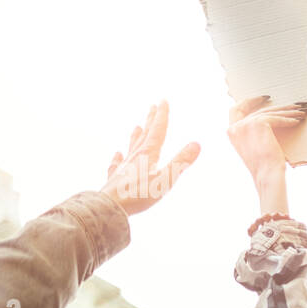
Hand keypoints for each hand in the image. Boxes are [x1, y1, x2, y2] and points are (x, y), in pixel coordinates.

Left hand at [99, 100, 199, 215]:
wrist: (110, 206)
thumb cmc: (139, 195)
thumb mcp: (166, 179)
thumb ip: (181, 161)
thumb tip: (196, 144)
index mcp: (148, 154)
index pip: (157, 131)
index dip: (161, 116)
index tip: (163, 101)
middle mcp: (134, 157)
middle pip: (144, 135)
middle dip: (150, 120)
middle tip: (153, 106)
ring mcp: (124, 167)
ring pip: (131, 147)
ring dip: (136, 136)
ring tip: (136, 126)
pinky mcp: (115, 178)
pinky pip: (117, 164)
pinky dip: (118, 157)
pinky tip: (117, 154)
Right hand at [227, 95, 306, 182]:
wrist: (267, 174)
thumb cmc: (264, 166)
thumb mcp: (253, 146)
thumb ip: (252, 132)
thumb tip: (265, 120)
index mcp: (231, 132)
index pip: (236, 109)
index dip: (250, 101)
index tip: (264, 97)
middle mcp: (236, 126)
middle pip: (259, 110)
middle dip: (278, 107)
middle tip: (291, 104)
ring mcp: (246, 124)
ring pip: (270, 113)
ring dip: (287, 112)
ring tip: (300, 112)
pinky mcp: (259, 124)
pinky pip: (276, 118)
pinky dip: (288, 119)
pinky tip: (297, 121)